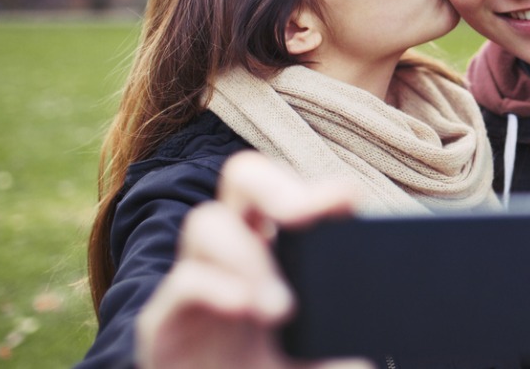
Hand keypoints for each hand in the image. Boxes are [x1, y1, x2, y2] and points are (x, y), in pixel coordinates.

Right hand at [135, 151, 371, 368]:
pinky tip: (242, 307)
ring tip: (280, 308)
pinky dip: (214, 287)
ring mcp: (196, 281)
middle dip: (273, 186)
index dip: (317, 190)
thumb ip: (340, 353)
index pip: (290, 197)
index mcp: (276, 251)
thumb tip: (366, 354)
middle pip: (242, 179)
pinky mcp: (164, 321)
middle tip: (304, 216)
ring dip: (247, 255)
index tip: (346, 200)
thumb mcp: (317, 365)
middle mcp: (233, 253)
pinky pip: (183, 281)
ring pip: (207, 222)